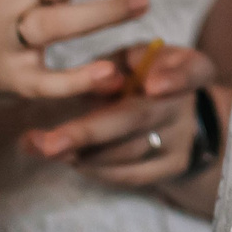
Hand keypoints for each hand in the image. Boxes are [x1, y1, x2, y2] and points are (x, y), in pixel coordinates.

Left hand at [23, 41, 221, 188]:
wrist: (187, 119)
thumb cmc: (151, 75)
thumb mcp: (142, 57)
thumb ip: (119, 63)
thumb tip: (93, 79)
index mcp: (190, 70)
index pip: (191, 71)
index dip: (175, 78)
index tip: (154, 85)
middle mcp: (188, 107)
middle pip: (139, 119)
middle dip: (91, 131)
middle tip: (50, 142)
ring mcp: (180, 143)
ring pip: (128, 153)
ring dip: (81, 153)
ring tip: (40, 146)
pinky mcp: (168, 169)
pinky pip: (129, 174)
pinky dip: (94, 168)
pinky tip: (64, 157)